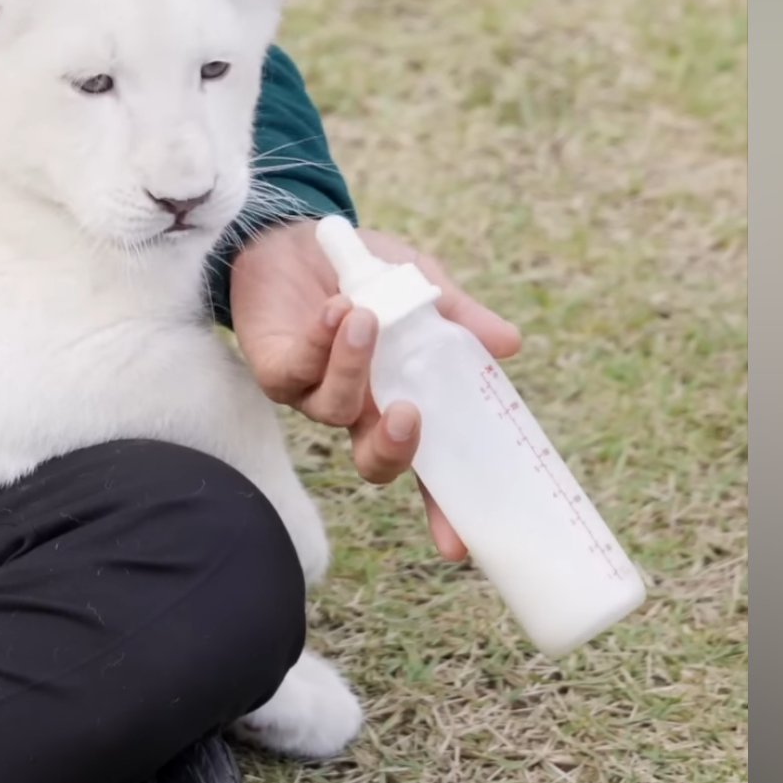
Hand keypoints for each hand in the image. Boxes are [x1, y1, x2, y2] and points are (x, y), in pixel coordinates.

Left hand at [229, 219, 522, 560]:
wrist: (299, 236)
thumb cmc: (367, 271)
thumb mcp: (424, 287)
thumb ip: (460, 317)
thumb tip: (510, 344)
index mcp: (399, 400)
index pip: (427, 468)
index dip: (441, 509)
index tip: (458, 545)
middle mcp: (355, 409)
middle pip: (373, 461)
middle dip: (392, 448)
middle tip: (407, 415)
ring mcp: (312, 393)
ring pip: (334, 410)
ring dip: (354, 365)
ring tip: (366, 315)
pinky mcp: (273, 368)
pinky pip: (295, 372)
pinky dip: (321, 342)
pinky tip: (337, 309)